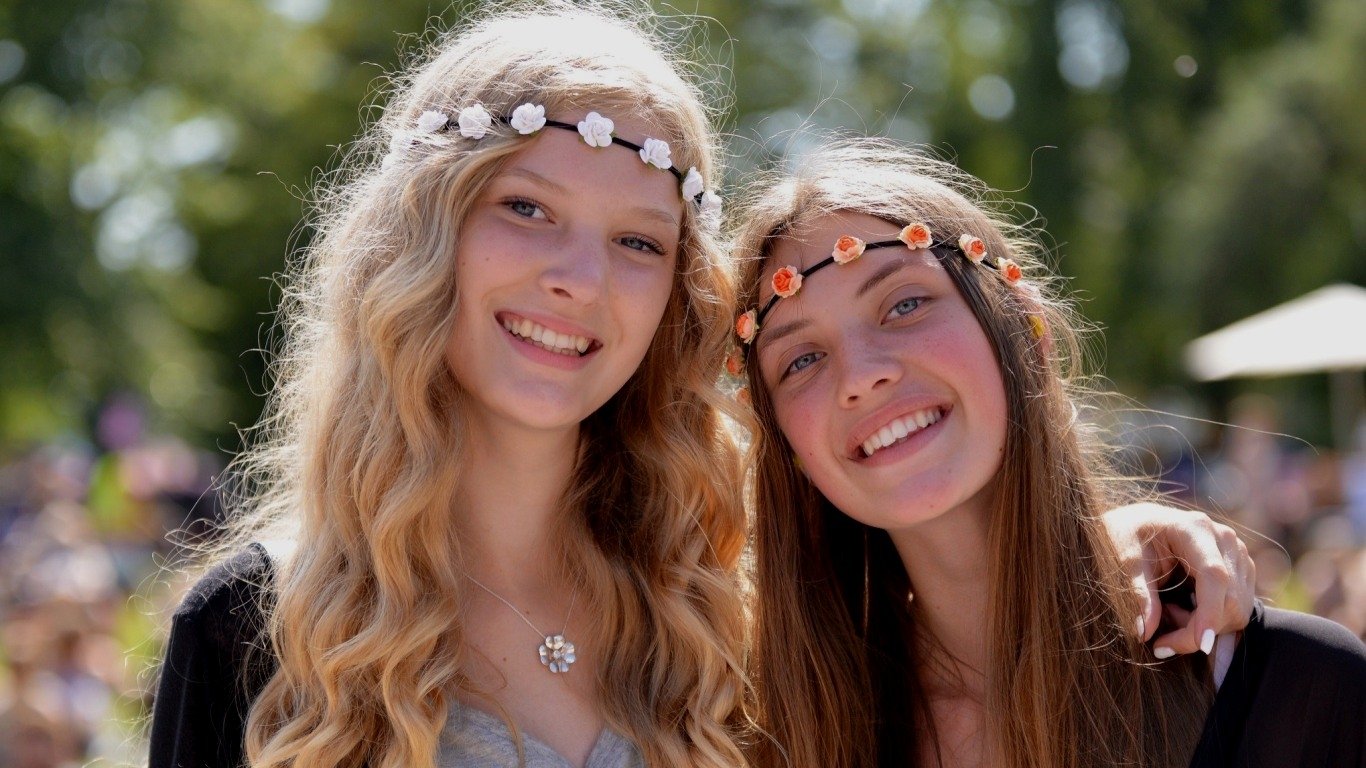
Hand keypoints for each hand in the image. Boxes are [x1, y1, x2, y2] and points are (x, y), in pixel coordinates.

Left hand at [1103, 502, 1254, 656]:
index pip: (1214, 575)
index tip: (1201, 644)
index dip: (1210, 612)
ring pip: (1237, 610)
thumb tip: (1145, 632)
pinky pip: (1237, 610)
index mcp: (1194, 528)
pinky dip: (1211, 620)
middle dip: (1197, 629)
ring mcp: (1238, 554)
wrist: (1141, 524)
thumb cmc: (1128, 537)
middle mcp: (1224, 539)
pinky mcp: (1242, 571)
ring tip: (1169, 612)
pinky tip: (1184, 608)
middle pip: (1229, 599)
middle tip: (1160, 636)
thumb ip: (1138, 594)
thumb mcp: (1124, 561)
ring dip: (1203, 625)